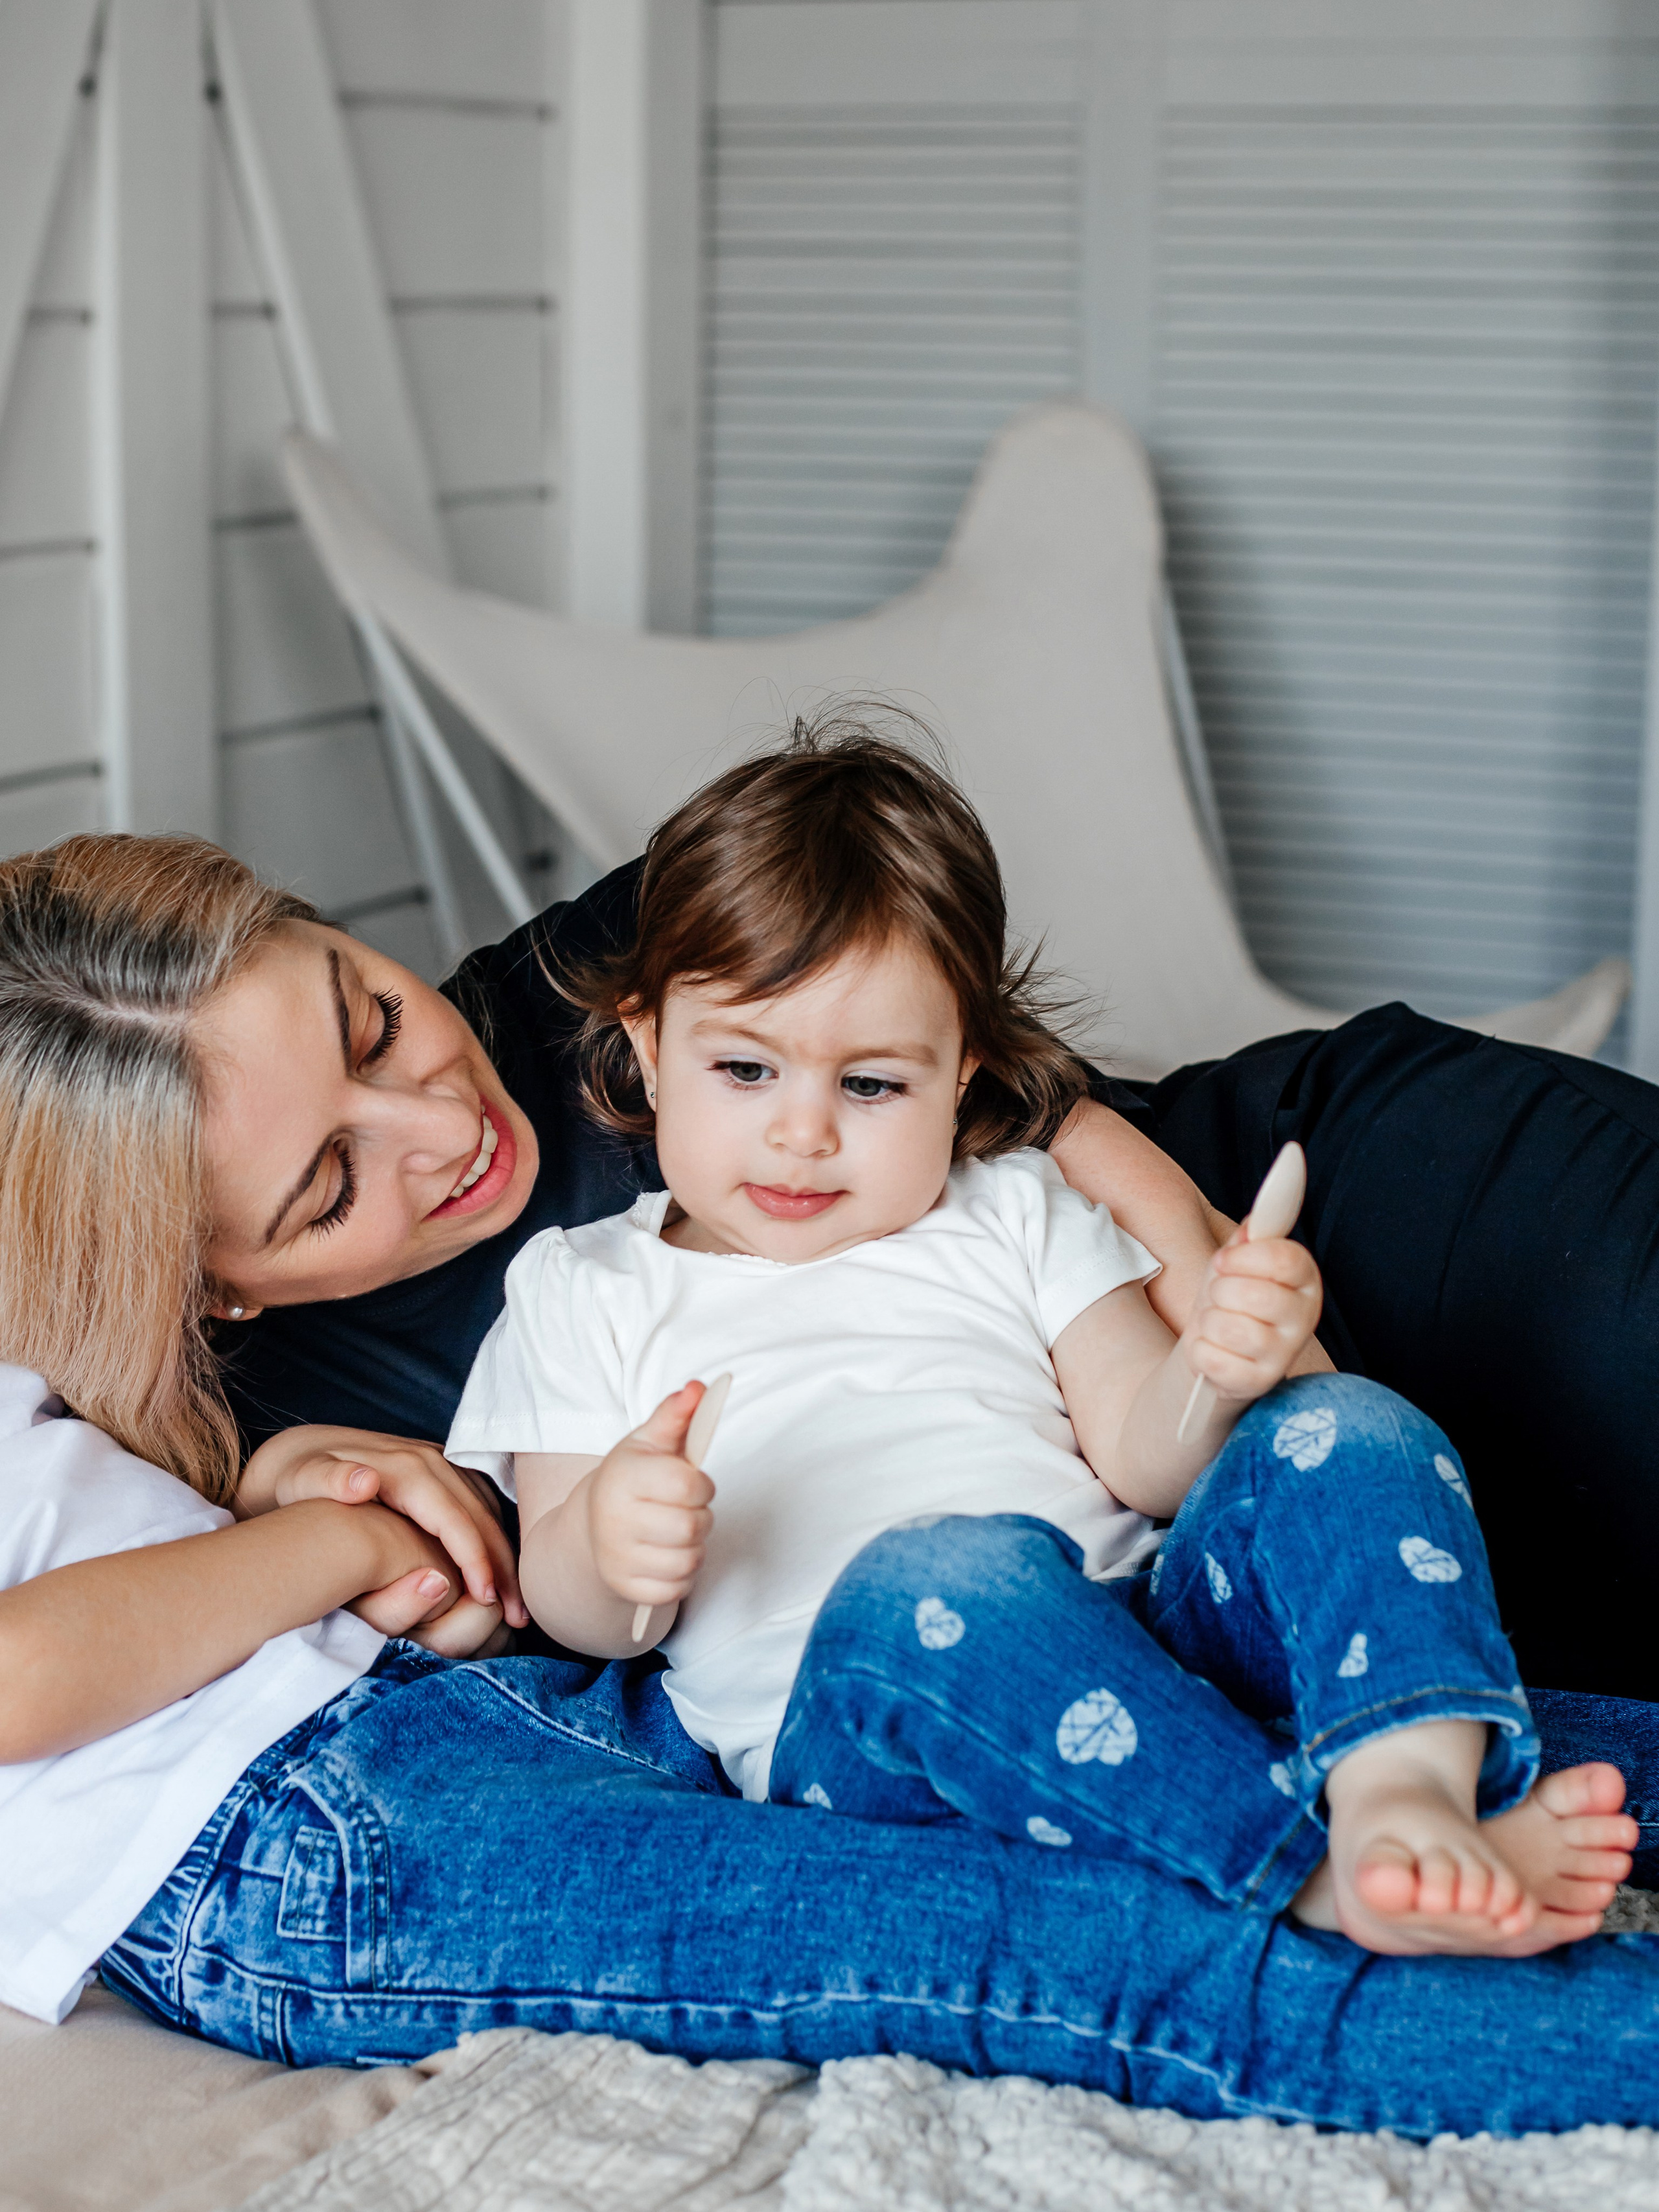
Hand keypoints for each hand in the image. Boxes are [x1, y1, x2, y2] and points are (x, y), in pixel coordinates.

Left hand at [241, 1426, 525, 1627]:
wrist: (298, 1455)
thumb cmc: (296, 1482)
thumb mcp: (301, 1481)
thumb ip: (328, 1481)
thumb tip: (364, 1482)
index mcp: (406, 1469)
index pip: (455, 1519)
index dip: (475, 1560)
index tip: (486, 1600)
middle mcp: (432, 1460)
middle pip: (482, 1517)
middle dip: (503, 1567)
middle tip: (519, 1615)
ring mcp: (441, 1464)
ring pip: (488, 1512)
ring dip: (505, 1557)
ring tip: (516, 1604)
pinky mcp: (443, 1473)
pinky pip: (480, 1506)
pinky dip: (495, 1540)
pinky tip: (499, 1574)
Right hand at [586, 1383, 714, 1610]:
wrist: (593, 1525)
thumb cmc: (633, 1479)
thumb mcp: (649, 1441)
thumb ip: (675, 1414)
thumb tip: (698, 1388)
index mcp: (622, 1478)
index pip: (689, 1485)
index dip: (701, 1484)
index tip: (691, 1482)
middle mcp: (614, 1520)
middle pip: (693, 1527)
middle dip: (700, 1515)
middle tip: (685, 1508)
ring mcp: (618, 1559)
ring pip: (690, 1560)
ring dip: (695, 1546)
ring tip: (676, 1530)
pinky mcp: (627, 1590)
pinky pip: (678, 1589)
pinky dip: (682, 1574)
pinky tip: (667, 1554)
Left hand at [1184, 1232, 1321, 1403]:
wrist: (1214, 1348)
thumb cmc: (1228, 1298)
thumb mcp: (1237, 1260)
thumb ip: (1250, 1236)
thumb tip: (1259, 1219)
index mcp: (1305, 1281)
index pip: (1285, 1259)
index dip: (1244, 1257)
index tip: (1223, 1261)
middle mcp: (1304, 1318)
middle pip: (1255, 1294)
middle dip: (1221, 1291)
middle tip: (1221, 1298)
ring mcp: (1284, 1355)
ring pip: (1230, 1328)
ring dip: (1209, 1322)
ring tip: (1217, 1324)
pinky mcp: (1257, 1383)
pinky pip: (1213, 1358)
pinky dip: (1201, 1351)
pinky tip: (1213, 1350)